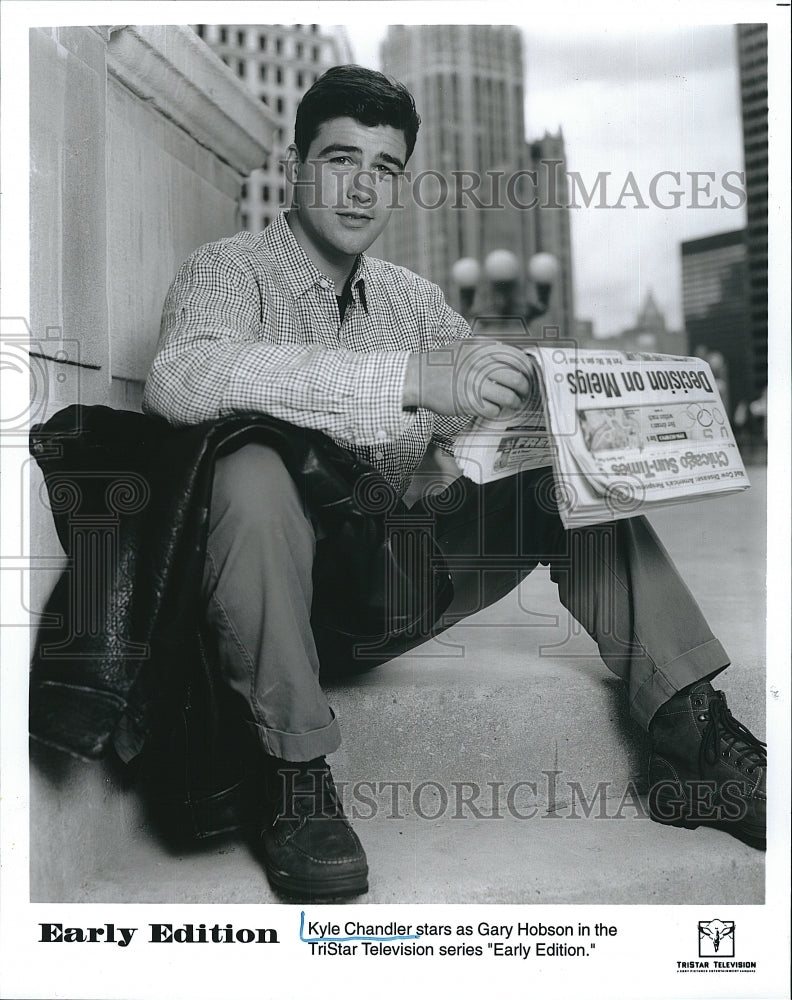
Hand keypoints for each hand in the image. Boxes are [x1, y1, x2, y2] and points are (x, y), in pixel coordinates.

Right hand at [403, 339, 536, 419]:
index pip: (517, 358)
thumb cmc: (442, 363)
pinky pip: (494, 410)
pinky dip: (497, 411)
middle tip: (523, 392)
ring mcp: (474, 384)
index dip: (527, 369)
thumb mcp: (465, 345)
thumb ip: (487, 348)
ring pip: (509, 397)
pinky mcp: (468, 403)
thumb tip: (512, 355)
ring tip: (513, 403)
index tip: (528, 375)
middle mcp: (481, 365)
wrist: (418, 377)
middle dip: (525, 388)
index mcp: (482, 348)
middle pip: (517, 379)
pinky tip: (493, 408)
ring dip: (514, 402)